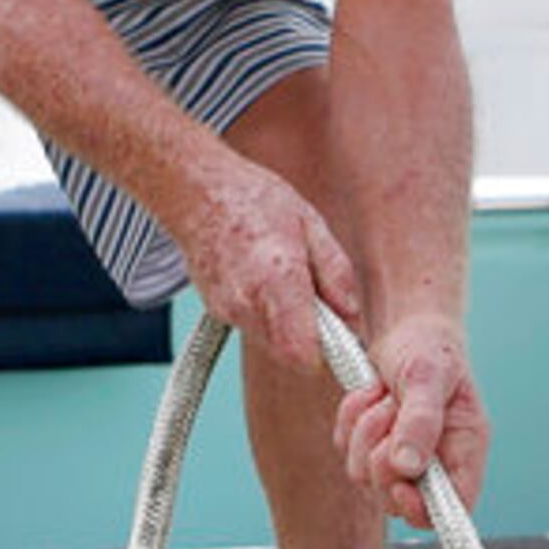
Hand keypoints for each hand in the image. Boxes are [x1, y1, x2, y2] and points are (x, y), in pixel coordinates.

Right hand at [174, 157, 363, 377]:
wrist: (195, 192)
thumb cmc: (254, 200)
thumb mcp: (311, 224)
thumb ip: (336, 274)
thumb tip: (353, 317)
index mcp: (279, 279)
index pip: (304, 353)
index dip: (330, 355)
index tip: (345, 338)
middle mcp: (248, 304)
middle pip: (292, 354)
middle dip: (314, 340)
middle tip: (323, 304)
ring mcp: (228, 311)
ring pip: (274, 345)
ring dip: (292, 328)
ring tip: (293, 284)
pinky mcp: (217, 312)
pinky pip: (255, 329)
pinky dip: (271, 317)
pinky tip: (269, 282)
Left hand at [332, 310, 488, 525]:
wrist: (407, 328)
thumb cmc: (430, 349)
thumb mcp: (428, 376)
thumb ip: (421, 420)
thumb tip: (408, 467)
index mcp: (464, 450)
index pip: (452, 508)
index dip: (423, 510)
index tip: (400, 487)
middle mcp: (435, 462)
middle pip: (397, 499)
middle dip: (381, 457)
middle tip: (389, 411)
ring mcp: (400, 458)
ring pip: (364, 475)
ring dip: (364, 431)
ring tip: (382, 396)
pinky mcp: (370, 446)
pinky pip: (345, 451)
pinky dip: (349, 420)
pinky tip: (369, 394)